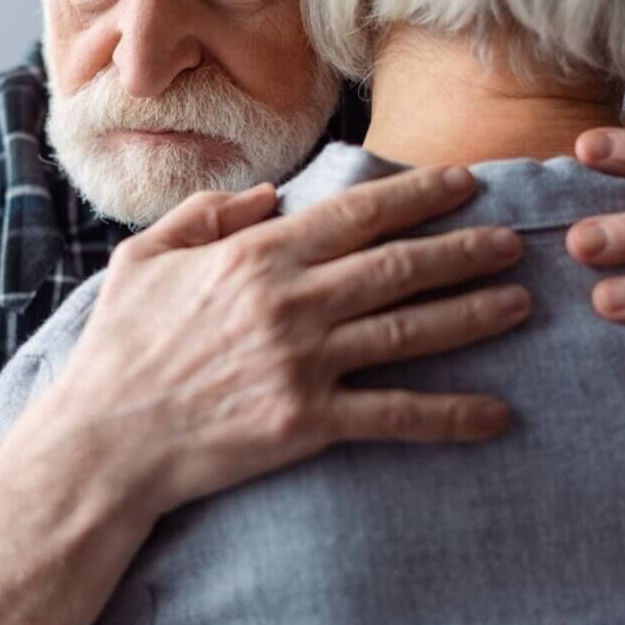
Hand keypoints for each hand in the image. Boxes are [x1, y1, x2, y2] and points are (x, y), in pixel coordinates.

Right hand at [51, 163, 530, 514]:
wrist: (103, 442)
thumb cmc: (120, 346)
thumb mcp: (144, 257)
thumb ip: (207, 214)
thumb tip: (265, 195)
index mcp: (257, 256)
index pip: (357, 213)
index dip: (418, 194)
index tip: (464, 183)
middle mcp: (290, 302)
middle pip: (398, 266)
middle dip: (464, 249)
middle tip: (515, 241)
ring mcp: (303, 362)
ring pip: (408, 330)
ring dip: (472, 314)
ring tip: (520, 302)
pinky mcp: (307, 423)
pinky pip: (393, 415)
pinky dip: (449, 415)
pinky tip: (495, 414)